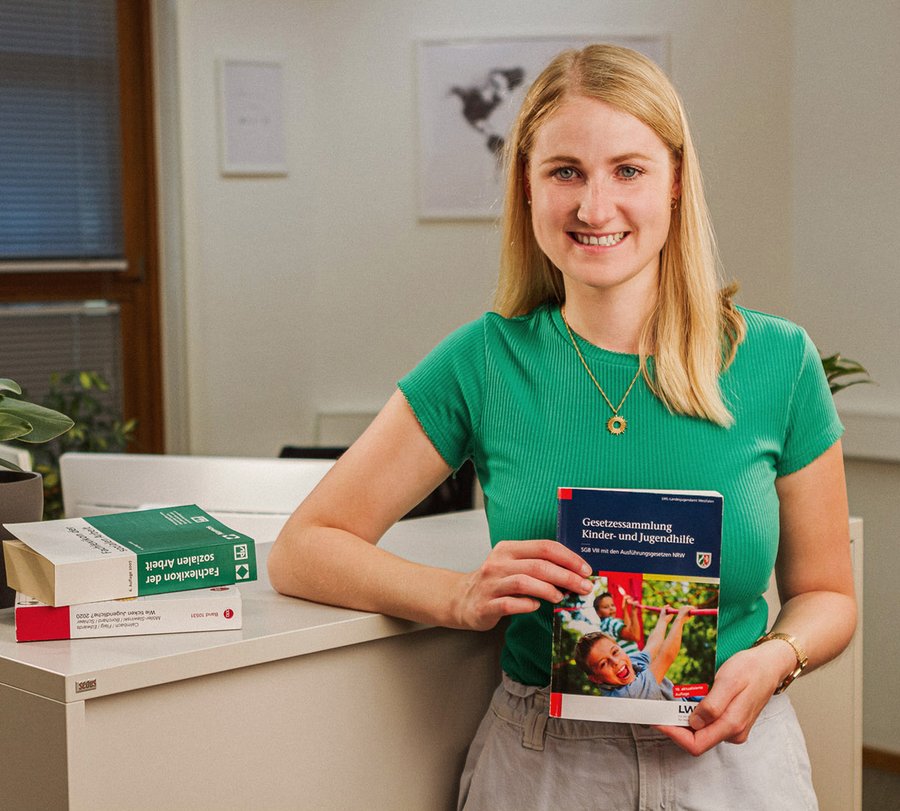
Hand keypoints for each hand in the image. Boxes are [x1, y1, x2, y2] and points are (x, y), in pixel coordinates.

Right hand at [451, 540, 592, 630]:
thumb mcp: (513, 565)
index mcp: (508, 549)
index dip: (568, 558)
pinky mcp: (485, 605)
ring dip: (548, 590)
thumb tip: (574, 572)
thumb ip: (537, 564)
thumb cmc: (495, 582)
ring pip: (524, 582)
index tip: (586, 569)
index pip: (544, 547)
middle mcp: (498, 563)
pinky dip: (527, 605)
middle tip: (584, 587)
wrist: (461, 599)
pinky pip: (510, 603)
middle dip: (566, 576)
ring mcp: (490, 584)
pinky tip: (536, 606)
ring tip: (561, 597)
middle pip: (538, 565)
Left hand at [655, 642, 792, 755]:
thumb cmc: (750, 669)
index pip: (696, 744)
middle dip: (675, 728)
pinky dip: (694, 717)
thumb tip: (694, 723)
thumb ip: (712, 705)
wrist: (770, 664)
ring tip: (667, 705)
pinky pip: (708, 726)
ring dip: (683, 722)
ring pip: (701, 734)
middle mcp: (733, 732)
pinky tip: (685, 703)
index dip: (674, 734)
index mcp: (732, 724)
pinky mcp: (732, 722)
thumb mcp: (728, 681)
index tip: (657, 719)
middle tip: (657, 710)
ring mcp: (734, 729)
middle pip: (696, 741)